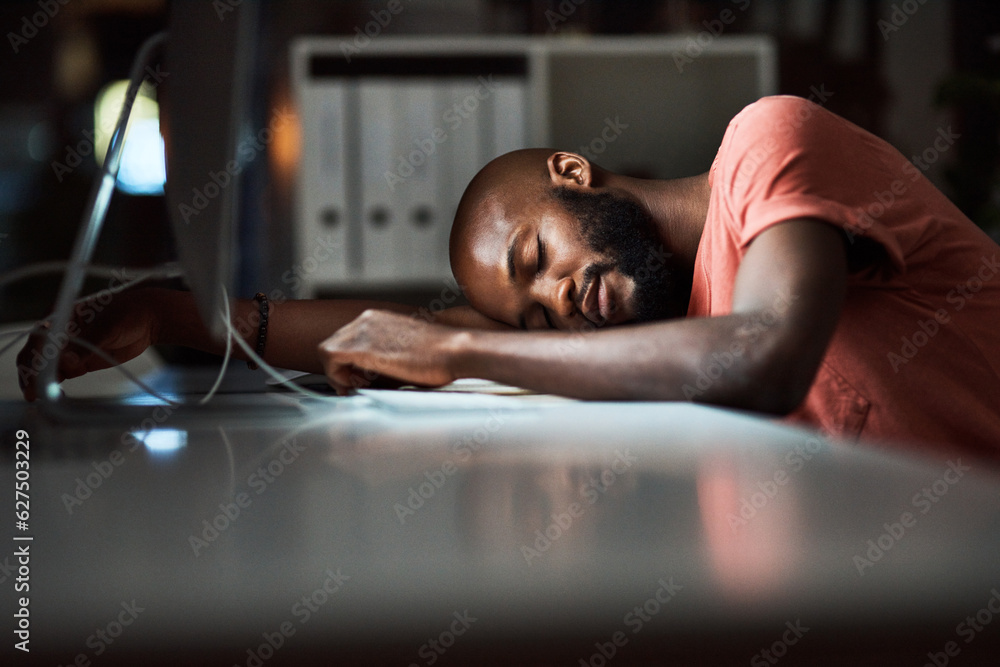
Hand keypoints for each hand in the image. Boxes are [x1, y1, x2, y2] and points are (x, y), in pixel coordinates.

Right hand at [16, 287, 161, 400]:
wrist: (148, 320)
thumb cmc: (128, 313)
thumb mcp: (108, 326)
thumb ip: (87, 344)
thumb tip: (66, 362)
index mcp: (60, 315)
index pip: (39, 338)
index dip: (34, 357)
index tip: (35, 374)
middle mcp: (58, 333)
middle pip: (36, 355)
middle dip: (32, 374)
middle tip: (34, 394)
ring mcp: (67, 349)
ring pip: (45, 368)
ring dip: (41, 383)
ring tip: (45, 399)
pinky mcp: (78, 363)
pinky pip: (60, 375)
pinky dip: (54, 386)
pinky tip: (55, 397)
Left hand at [317, 309, 465, 394]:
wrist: (455, 351)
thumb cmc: (441, 356)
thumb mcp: (406, 350)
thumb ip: (384, 356)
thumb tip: (369, 375)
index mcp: (377, 318)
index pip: (344, 339)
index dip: (347, 363)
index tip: (358, 380)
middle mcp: (366, 319)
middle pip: (333, 344)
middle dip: (340, 369)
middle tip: (357, 386)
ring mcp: (363, 330)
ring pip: (327, 352)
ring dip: (338, 374)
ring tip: (358, 388)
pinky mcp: (363, 347)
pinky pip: (330, 359)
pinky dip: (336, 377)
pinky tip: (354, 387)